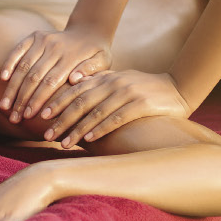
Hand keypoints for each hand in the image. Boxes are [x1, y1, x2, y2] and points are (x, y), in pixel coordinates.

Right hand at [0, 27, 112, 124]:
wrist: (90, 31)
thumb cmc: (97, 54)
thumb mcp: (103, 62)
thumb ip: (91, 71)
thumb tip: (74, 79)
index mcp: (71, 57)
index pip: (51, 82)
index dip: (38, 100)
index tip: (28, 117)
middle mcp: (55, 47)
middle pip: (34, 77)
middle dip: (22, 99)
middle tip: (14, 118)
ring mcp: (43, 39)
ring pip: (23, 66)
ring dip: (13, 88)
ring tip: (4, 106)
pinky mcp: (35, 36)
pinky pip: (18, 49)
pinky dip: (9, 63)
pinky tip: (3, 79)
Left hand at [40, 70, 190, 147]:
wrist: (177, 89)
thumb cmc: (144, 89)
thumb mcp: (119, 81)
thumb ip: (98, 83)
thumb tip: (72, 83)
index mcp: (106, 77)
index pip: (75, 90)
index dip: (57, 103)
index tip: (42, 116)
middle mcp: (113, 82)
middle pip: (80, 102)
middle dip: (61, 119)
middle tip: (46, 134)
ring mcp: (127, 92)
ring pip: (95, 112)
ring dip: (77, 129)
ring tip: (63, 142)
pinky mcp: (140, 104)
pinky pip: (115, 118)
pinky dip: (100, 129)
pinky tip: (88, 140)